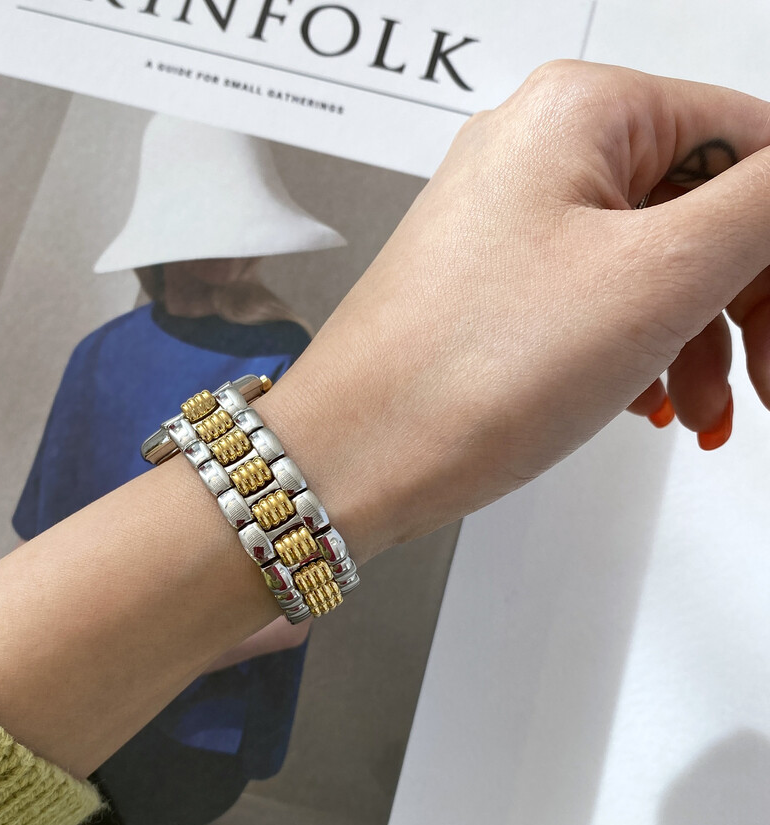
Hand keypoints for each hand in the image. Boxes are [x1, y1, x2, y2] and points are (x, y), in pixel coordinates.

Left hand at [259, 60, 769, 560]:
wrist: (351, 458)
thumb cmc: (467, 373)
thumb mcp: (659, 278)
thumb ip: (764, 208)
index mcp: (582, 111)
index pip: (751, 145)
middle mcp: (537, 151)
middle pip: (704, 207)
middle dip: (745, 303)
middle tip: (765, 379)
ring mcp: (508, 220)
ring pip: (653, 263)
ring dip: (696, 340)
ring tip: (698, 413)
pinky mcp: (492, 284)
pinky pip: (597, 299)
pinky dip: (637, 350)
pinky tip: (646, 403)